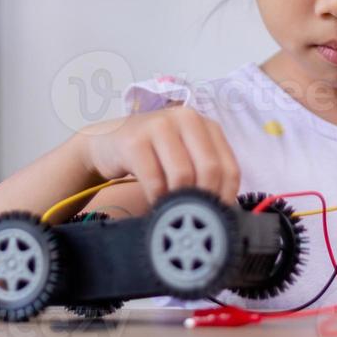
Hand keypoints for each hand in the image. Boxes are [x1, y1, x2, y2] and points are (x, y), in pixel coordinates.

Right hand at [76, 104, 240, 206]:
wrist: (108, 142)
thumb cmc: (153, 155)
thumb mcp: (184, 157)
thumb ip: (204, 174)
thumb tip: (222, 212)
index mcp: (205, 124)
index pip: (229, 168)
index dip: (226, 198)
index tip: (217, 218)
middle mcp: (186, 118)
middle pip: (209, 169)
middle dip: (203, 200)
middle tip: (194, 219)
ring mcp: (159, 125)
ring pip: (183, 174)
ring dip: (179, 201)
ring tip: (174, 212)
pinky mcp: (135, 140)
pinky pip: (155, 180)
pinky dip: (157, 199)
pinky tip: (155, 205)